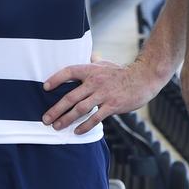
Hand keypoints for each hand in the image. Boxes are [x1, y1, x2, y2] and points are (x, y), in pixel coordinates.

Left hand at [40, 59, 163, 134]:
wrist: (143, 79)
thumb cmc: (121, 72)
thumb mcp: (105, 64)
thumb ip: (93, 63)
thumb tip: (87, 56)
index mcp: (91, 70)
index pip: (69, 72)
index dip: (56, 79)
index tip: (45, 88)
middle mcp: (95, 81)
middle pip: (71, 96)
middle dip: (56, 109)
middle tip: (45, 119)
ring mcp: (103, 94)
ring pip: (81, 109)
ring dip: (67, 119)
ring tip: (57, 126)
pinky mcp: (112, 105)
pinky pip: (96, 118)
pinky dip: (85, 126)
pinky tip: (77, 131)